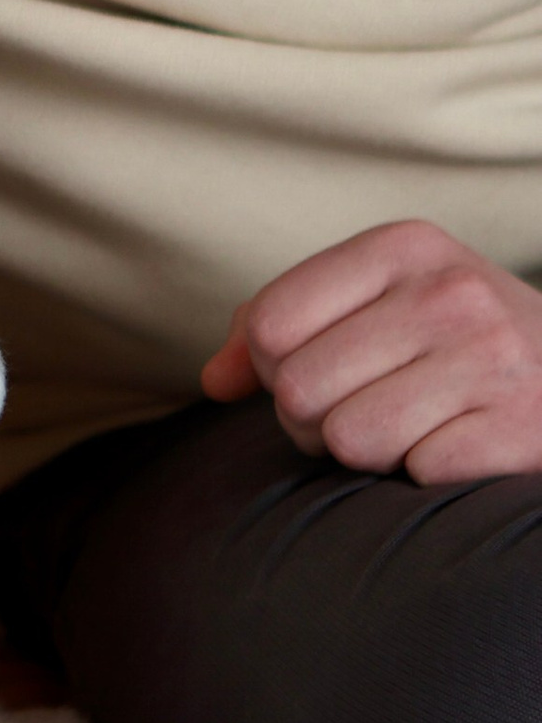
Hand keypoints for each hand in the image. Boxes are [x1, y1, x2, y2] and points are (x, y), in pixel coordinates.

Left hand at [202, 222, 541, 482]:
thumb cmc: (454, 340)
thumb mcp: (377, 302)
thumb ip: (282, 328)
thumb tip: (213, 379)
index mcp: (404, 248)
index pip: (271, 324)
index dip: (273, 367)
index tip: (317, 368)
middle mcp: (451, 294)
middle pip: (300, 389)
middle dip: (312, 419)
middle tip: (362, 408)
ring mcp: (492, 361)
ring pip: (348, 440)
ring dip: (365, 452)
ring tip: (407, 426)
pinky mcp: (519, 430)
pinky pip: (413, 474)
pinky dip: (422, 475)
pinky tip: (455, 444)